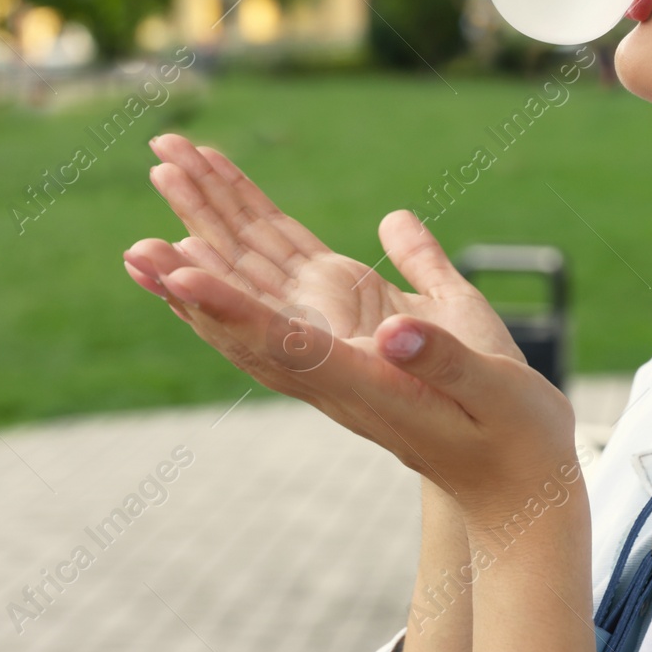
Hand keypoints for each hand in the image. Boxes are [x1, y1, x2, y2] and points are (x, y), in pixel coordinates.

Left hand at [124, 134, 572, 511]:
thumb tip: (395, 324)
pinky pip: (283, 276)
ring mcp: (329, 348)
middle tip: (138, 226)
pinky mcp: (344, 327)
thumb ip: (443, 356)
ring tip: (167, 175)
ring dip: (209, 234)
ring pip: (254, 286)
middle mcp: (328, 367)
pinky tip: (215, 210)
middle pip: (244, 313)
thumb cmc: (512, 436)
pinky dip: (248, 239)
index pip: (280, 344)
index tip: (177, 273)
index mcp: (362, 384)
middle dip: (191, 268)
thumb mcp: (494, 394)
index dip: (227, 308)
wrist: (508, 475)